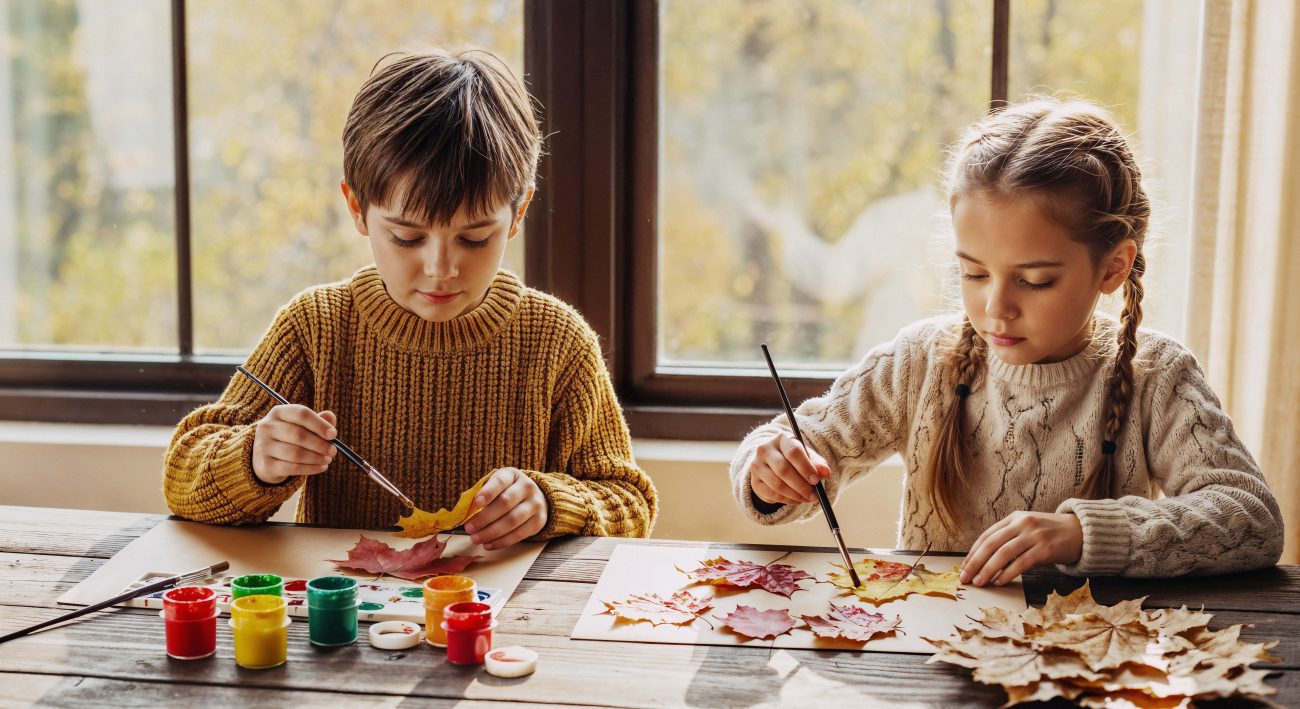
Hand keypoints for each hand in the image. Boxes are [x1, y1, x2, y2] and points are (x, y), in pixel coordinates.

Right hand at [251, 405, 337, 484]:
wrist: (266, 458)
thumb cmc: (290, 438)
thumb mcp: (302, 425)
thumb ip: (318, 420)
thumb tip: (330, 416)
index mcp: (278, 412)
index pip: (301, 414)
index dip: (319, 424)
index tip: (333, 434)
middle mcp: (267, 427)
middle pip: (299, 435)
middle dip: (320, 444)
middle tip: (333, 450)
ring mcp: (263, 446)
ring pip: (296, 453)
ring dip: (317, 457)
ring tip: (328, 459)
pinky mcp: (266, 465)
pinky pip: (293, 468)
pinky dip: (311, 468)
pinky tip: (322, 467)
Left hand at [463, 468, 547, 549]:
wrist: (534, 498)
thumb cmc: (507, 492)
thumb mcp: (497, 486)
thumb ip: (483, 494)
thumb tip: (466, 511)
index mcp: (513, 475)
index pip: (500, 481)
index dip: (488, 492)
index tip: (476, 503)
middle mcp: (527, 487)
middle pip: (505, 503)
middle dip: (484, 518)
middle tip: (469, 528)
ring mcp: (535, 504)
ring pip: (512, 521)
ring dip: (491, 532)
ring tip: (476, 538)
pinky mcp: (538, 522)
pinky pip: (519, 534)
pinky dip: (502, 542)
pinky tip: (489, 544)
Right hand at [748, 430, 830, 505]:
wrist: (772, 464)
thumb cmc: (794, 459)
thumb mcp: (807, 457)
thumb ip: (817, 463)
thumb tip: (825, 472)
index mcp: (781, 438)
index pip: (793, 451)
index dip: (806, 467)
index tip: (817, 480)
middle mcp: (765, 449)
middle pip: (783, 469)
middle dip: (801, 485)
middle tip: (814, 495)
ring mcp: (757, 466)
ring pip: (777, 484)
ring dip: (795, 495)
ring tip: (807, 498)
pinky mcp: (754, 482)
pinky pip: (772, 494)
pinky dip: (787, 500)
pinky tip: (796, 499)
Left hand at [960, 511, 1083, 586]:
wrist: (1081, 532)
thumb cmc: (1051, 533)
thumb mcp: (1028, 528)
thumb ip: (1009, 538)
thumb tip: (985, 561)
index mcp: (1015, 518)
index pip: (987, 535)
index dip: (973, 552)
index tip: (964, 567)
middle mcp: (1023, 524)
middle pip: (991, 544)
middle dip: (975, 562)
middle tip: (966, 578)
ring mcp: (1034, 535)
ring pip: (1003, 554)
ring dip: (988, 570)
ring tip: (980, 582)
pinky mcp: (1045, 549)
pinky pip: (1021, 563)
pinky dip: (1007, 573)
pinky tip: (999, 582)